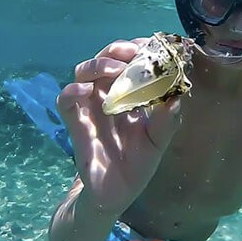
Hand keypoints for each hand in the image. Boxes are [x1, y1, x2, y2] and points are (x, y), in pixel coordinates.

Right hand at [56, 39, 181, 214]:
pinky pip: (66, 99)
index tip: (152, 47)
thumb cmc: (138, 162)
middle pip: (106, 58)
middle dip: (119, 50)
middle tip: (133, 53)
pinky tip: (87, 91)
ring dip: (98, 64)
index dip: (139, 49)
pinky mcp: (75, 121)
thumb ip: (166, 122)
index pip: (131, 60)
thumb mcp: (158, 141)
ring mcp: (90, 105)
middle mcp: (108, 93)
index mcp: (130, 92)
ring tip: (115, 70)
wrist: (117, 193)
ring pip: (84, 71)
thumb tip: (175, 100)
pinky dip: (73, 90)